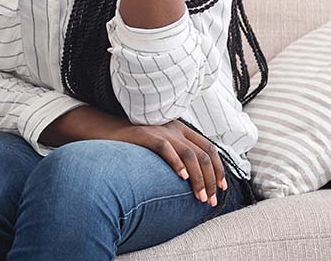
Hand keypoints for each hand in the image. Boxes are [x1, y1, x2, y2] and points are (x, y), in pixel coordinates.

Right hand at [108, 121, 225, 206]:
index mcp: (182, 129)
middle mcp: (175, 128)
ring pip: (190, 155)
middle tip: (210, 200)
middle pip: (203, 155)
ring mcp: (161, 131)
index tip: (222, 187)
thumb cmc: (135, 144)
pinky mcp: (145, 135)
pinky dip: (176, 163)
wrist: (107, 130)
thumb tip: (195, 179)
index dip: (219, 169)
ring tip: (199, 197)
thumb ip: (178, 153)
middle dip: (211, 180)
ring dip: (198, 179)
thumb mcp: (162, 144)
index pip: (209, 148)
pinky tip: (181, 177)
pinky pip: (165, 148)